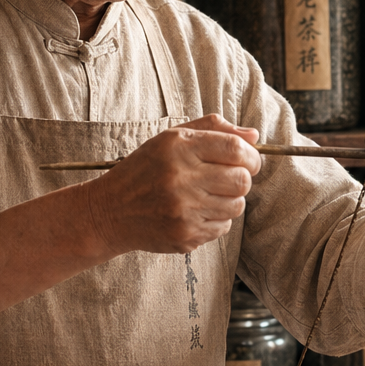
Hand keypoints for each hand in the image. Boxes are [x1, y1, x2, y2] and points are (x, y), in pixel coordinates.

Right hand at [84, 114, 261, 257]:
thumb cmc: (143, 171)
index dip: (251, 155)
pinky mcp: (186, 235)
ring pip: (237, 206)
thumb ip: (213, 130)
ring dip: (229, 200)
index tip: (249, 160)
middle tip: (228, 178)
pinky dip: (216, 219)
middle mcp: (181, 178)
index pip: (235, 149)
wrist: (110, 211)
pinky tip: (194, 212)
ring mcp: (184, 210)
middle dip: (242, 178)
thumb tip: (254, 136)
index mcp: (178, 147)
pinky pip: (223, 227)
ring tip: (206, 195)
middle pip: (242, 180)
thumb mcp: (170, 139)